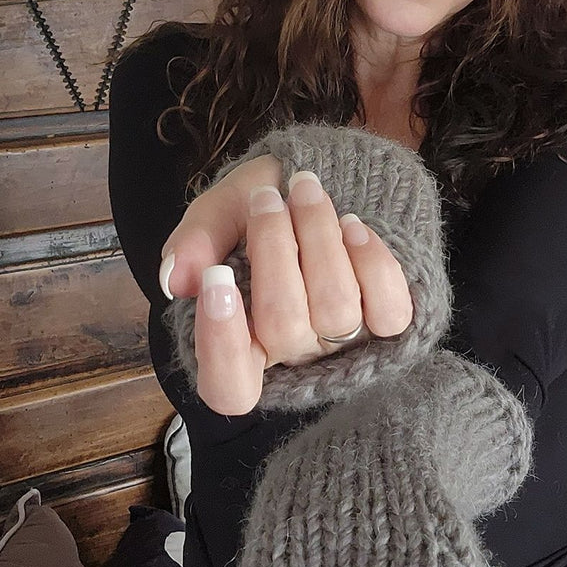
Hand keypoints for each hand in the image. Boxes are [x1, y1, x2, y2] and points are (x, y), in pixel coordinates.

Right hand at [160, 155, 413, 414]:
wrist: (331, 181)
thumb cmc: (268, 204)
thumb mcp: (223, 210)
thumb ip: (197, 240)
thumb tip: (176, 279)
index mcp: (242, 346)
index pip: (228, 385)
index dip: (220, 345)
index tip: (218, 277)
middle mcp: (295, 356)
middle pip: (283, 328)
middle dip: (272, 250)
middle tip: (266, 199)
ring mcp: (345, 344)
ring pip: (335, 313)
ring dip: (319, 239)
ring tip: (306, 190)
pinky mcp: (390, 325)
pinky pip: (389, 312)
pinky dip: (371, 262)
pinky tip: (353, 225)